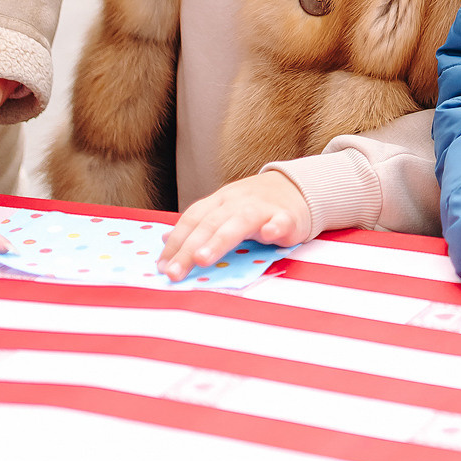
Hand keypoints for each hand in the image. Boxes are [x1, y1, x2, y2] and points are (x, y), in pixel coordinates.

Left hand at [159, 170, 312, 280]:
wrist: (297, 187)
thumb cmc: (255, 206)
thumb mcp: (223, 211)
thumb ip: (197, 226)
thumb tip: (164, 240)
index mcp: (219, 202)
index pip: (192, 220)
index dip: (176, 242)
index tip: (162, 266)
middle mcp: (237, 202)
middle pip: (209, 224)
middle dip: (189, 249)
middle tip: (174, 272)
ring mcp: (263, 207)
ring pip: (239, 222)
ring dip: (220, 240)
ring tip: (203, 259)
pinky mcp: (288, 216)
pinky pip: (281, 220)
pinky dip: (275, 226)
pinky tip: (268, 234)